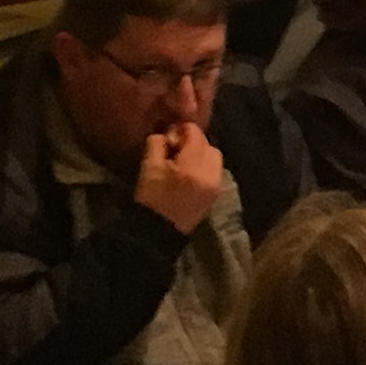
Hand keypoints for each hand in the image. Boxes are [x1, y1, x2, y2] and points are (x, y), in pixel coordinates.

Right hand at [132, 120, 226, 234]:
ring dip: (200, 155)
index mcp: (193, 165)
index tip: (168, 138)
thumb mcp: (148, 167)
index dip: (180, 131)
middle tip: (174, 152)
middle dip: (193, 144)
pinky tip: (188, 176)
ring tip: (181, 165)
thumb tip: (169, 133)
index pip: (195, 134)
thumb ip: (158, 143)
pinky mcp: (215, 194)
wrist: (158, 233)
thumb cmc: (150, 200)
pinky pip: (214, 172)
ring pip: (213, 158)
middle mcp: (210, 173)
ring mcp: (216, 185)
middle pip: (208, 145)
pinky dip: (204, 168)